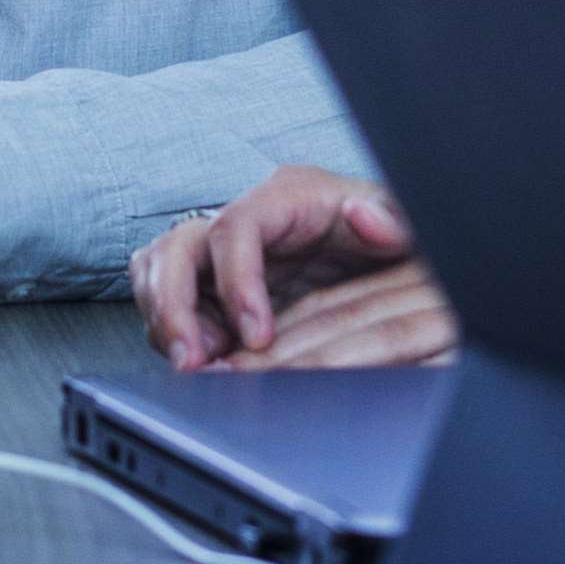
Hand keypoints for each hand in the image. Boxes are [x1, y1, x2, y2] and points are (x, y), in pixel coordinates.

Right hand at [133, 165, 453, 371]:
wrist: (387, 265)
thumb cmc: (391, 242)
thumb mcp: (405, 230)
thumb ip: (394, 221)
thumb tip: (363, 214)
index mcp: (286, 198)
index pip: (236, 227)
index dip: (235, 281)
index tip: (257, 336)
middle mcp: (245, 221)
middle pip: (178, 246)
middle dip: (173, 305)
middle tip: (191, 360)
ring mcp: (224, 255)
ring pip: (160, 271)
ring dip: (166, 319)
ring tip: (194, 365)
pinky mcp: (213, 288)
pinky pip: (169, 302)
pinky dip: (175, 332)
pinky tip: (205, 362)